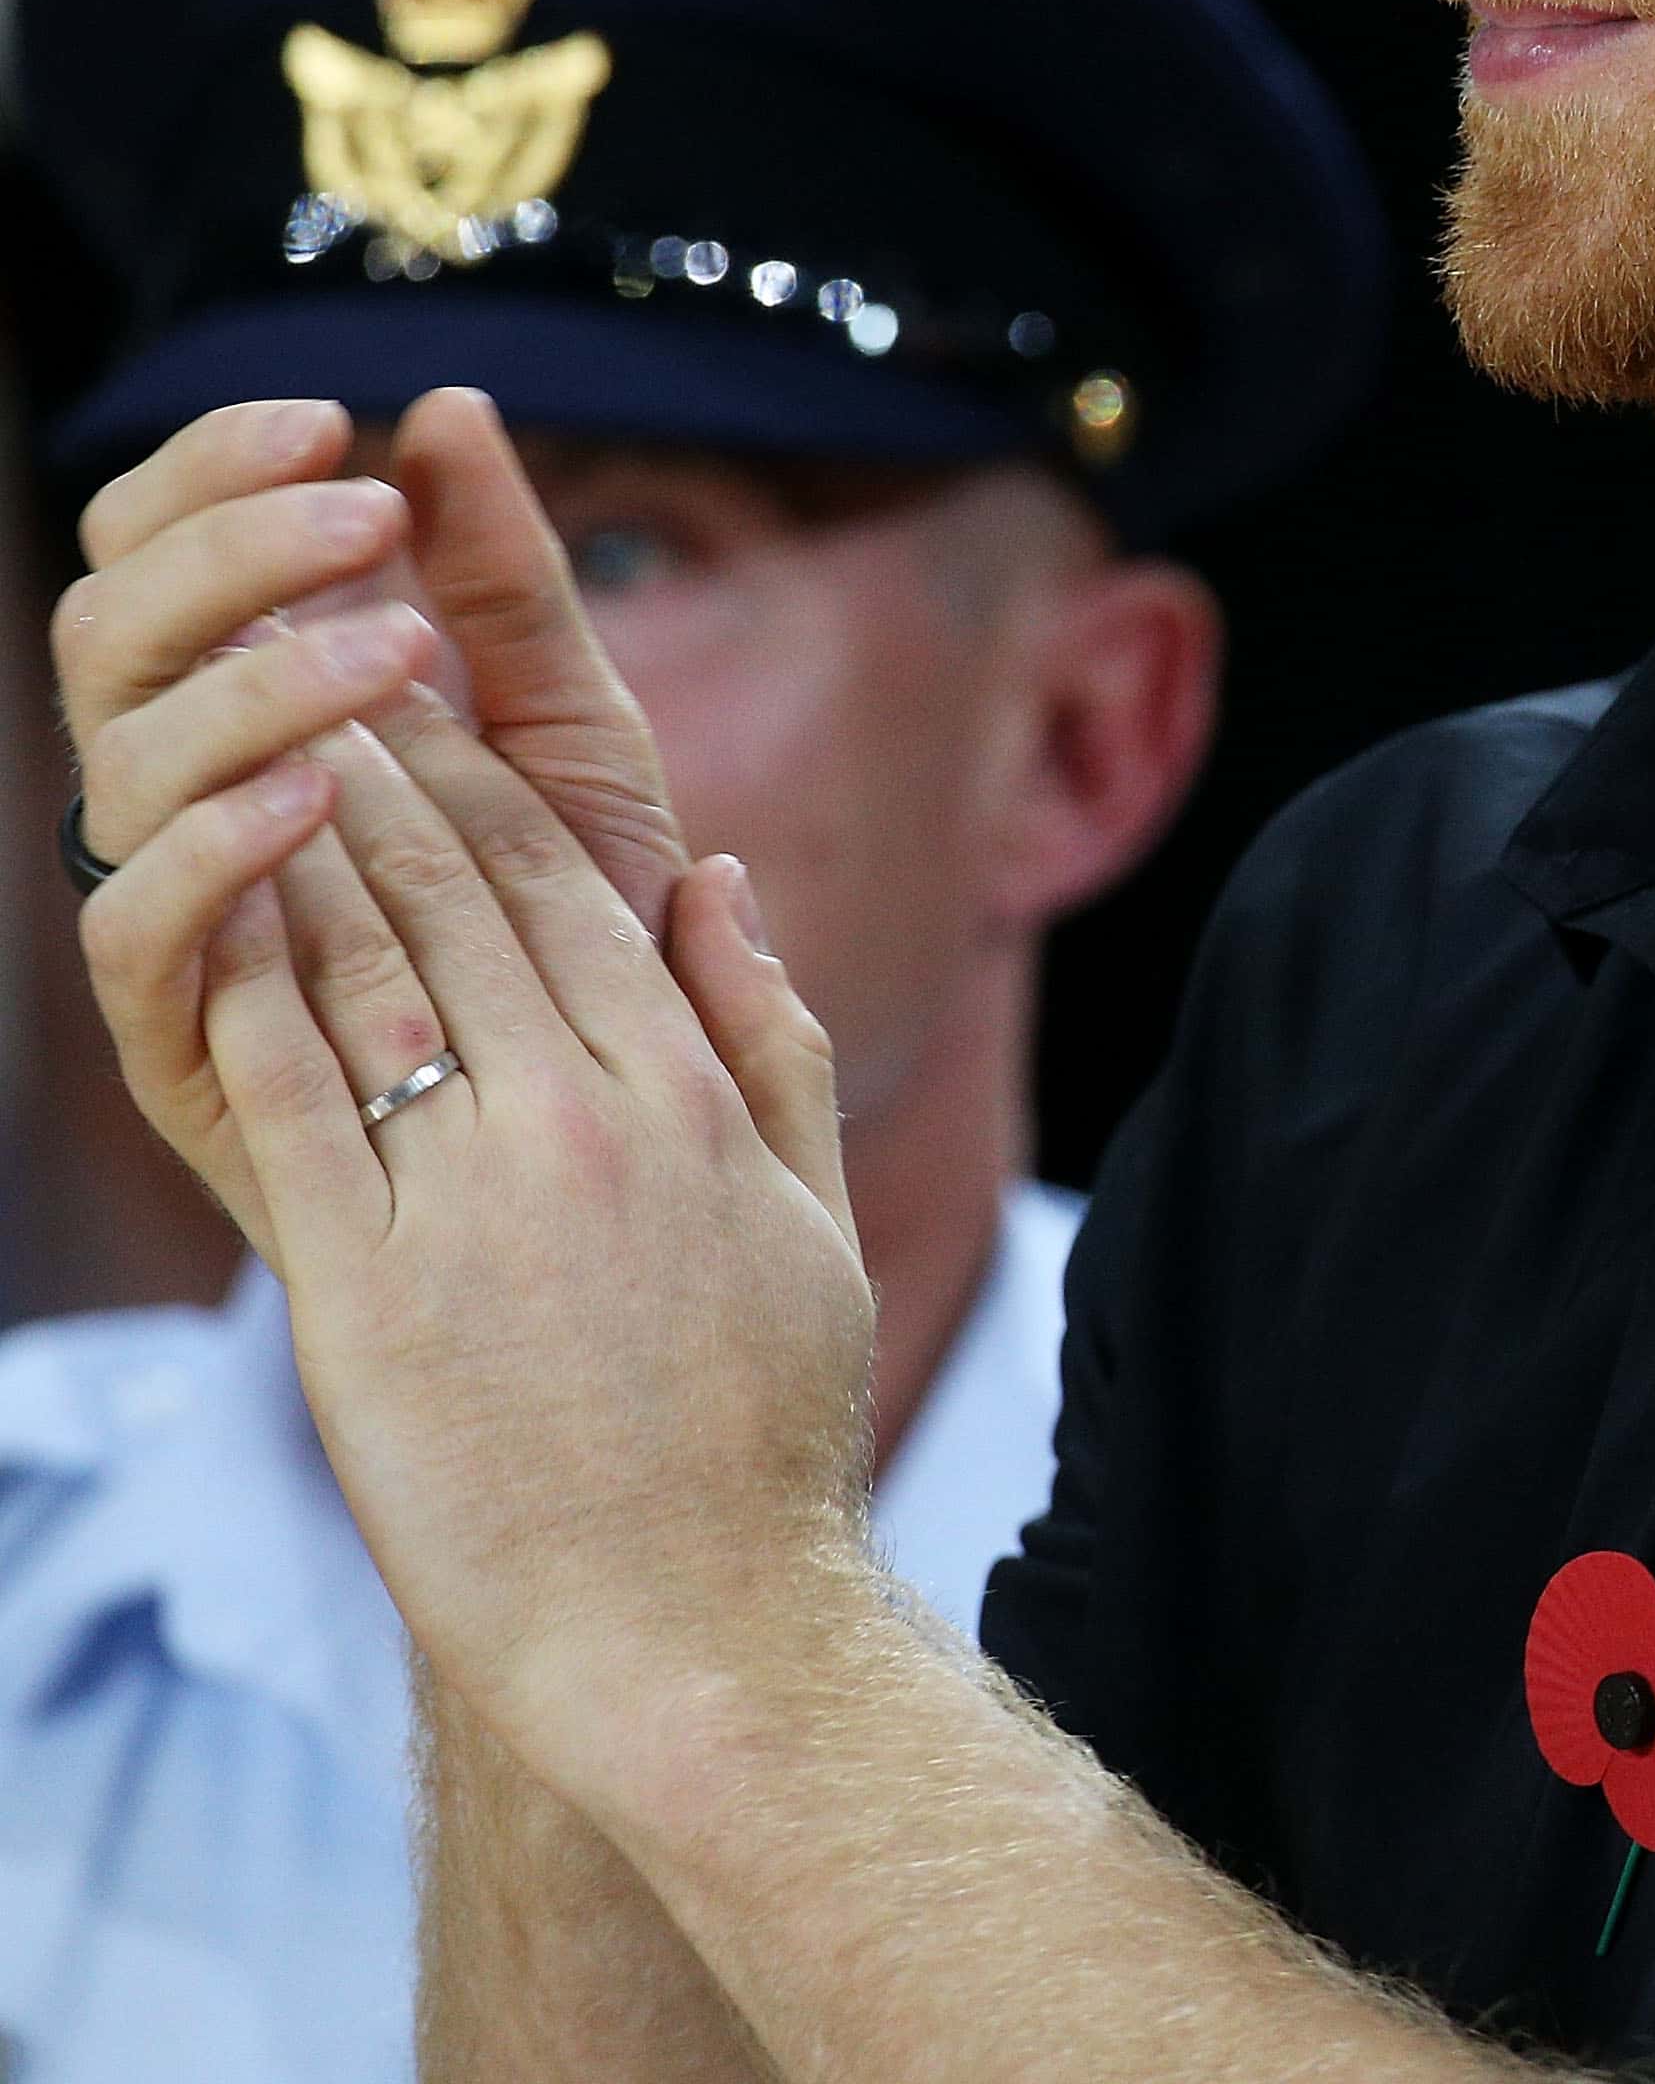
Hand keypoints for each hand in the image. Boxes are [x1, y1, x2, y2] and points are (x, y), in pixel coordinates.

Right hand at [60, 392, 688, 1252]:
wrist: (629, 1150)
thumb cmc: (588, 932)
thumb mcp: (573, 735)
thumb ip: (508, 582)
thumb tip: (453, 407)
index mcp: (244, 709)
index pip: (154, 553)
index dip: (209, 475)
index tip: (332, 420)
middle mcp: (179, 798)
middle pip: (112, 634)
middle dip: (228, 554)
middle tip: (364, 518)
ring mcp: (169, 915)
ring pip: (119, 766)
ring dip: (250, 688)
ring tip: (388, 649)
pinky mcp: (181, 1039)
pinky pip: (137, 929)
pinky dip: (217, 846)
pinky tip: (320, 791)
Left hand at [78, 403, 876, 1805]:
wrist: (693, 1624)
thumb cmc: (759, 1437)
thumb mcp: (811, 1221)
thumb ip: (768, 1045)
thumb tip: (724, 889)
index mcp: (686, 1095)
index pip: (576, 887)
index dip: (491, 775)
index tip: (426, 693)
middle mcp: (584, 1118)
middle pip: (466, 898)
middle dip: (381, 767)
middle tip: (311, 666)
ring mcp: (476, 1198)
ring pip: (376, 972)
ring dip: (304, 846)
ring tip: (245, 753)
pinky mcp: (370, 1287)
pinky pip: (300, 1107)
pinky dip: (251, 994)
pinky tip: (208, 914)